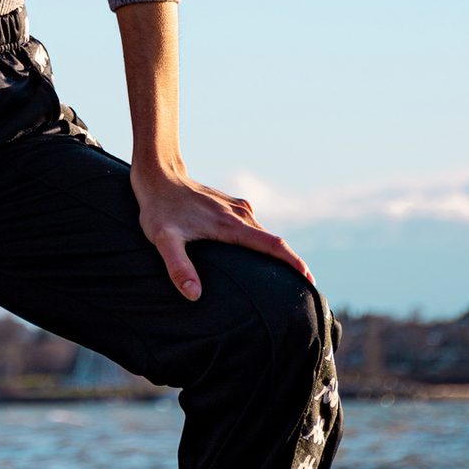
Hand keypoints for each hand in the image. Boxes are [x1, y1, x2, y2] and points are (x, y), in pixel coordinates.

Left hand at [130, 161, 312, 301]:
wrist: (157, 172)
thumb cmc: (159, 208)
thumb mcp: (163, 239)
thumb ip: (178, 266)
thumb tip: (195, 295)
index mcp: (231, 225)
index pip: (274, 245)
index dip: (295, 264)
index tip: (311, 283)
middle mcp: (240, 214)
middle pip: (274, 242)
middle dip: (290, 265)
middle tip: (301, 295)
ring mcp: (236, 208)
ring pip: (263, 234)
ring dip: (276, 255)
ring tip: (283, 282)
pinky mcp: (230, 206)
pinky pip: (253, 228)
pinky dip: (261, 244)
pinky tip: (256, 258)